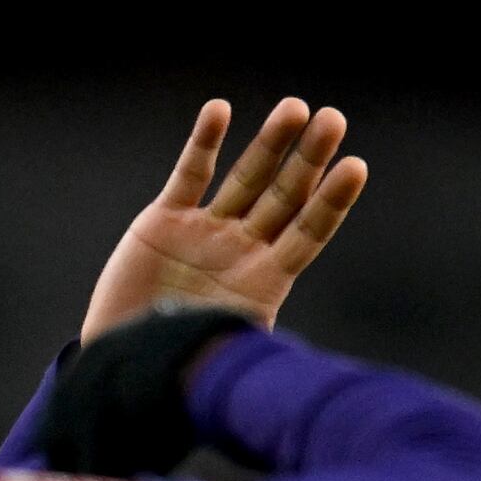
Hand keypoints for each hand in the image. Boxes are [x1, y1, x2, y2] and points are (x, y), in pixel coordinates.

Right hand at [80, 97, 368, 343]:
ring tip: (296, 108)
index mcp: (265, 280)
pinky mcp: (164, 221)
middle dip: (308, 158)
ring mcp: (206, 231)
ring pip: (246, 177)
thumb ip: (257, 344)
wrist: (123, 368)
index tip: (356, 166)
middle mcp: (242, 249)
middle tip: (333, 119)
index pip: (308, 233)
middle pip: (284, 195)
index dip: (332, 202)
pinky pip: (189, 175)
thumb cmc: (179, 372)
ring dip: (269, 142)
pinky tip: (219, 110)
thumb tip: (296, 367)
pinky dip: (203, 143)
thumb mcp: (228, 357)